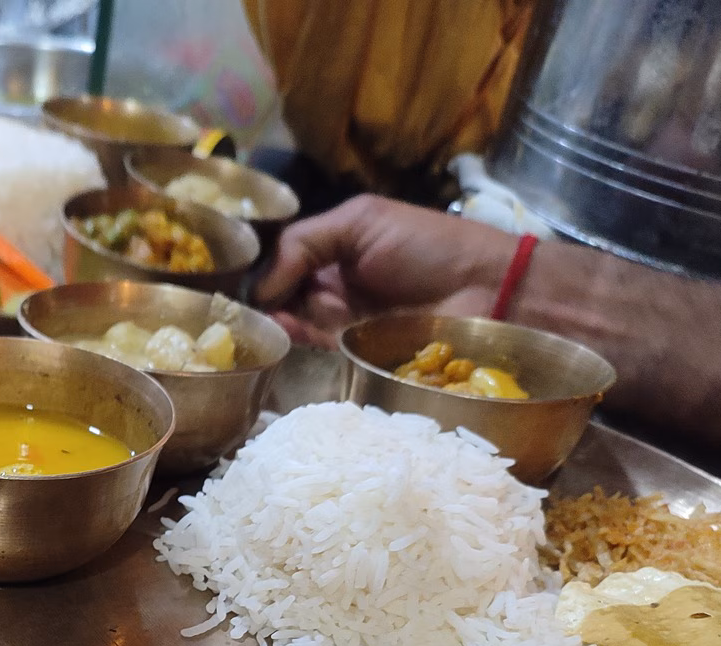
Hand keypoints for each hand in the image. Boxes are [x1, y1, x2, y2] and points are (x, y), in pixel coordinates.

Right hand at [255, 195, 517, 346]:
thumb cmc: (427, 246)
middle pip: (280, 291)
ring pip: (291, 318)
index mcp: (334, 245)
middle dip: (262, 296)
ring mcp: (341, 317)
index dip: (259, 268)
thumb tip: (260, 284)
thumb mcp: (361, 222)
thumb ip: (305, 243)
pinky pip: (313, 344)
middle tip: (246, 302)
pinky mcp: (351, 349)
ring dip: (275, 318)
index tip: (237, 277)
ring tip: (263, 317)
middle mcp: (332, 281)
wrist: (483, 290)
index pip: (281, 257)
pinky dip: (295, 337)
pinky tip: (283, 330)